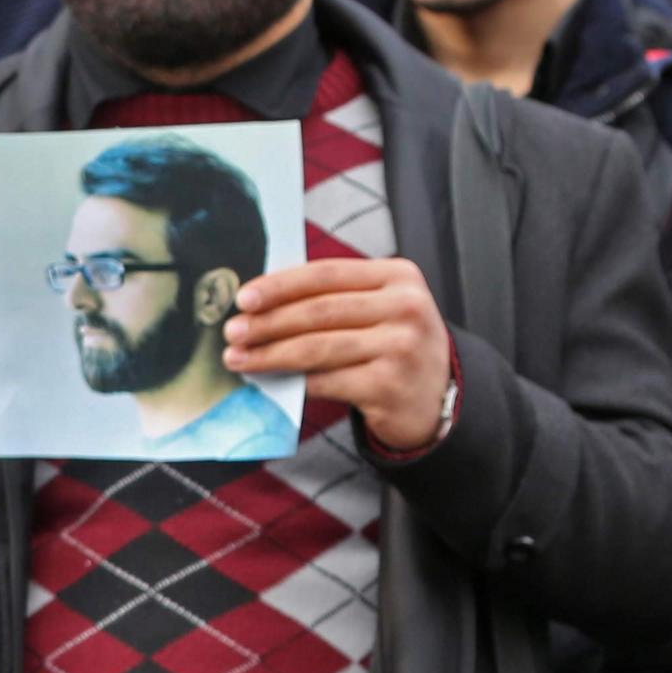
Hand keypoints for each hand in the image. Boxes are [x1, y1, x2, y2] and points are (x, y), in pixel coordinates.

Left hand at [225, 258, 454, 452]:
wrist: (438, 398)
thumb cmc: (395, 347)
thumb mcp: (380, 308)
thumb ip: (336, 297)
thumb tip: (263, 302)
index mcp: (398, 276)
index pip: (326, 274)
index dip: (280, 285)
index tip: (243, 297)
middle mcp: (405, 307)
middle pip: (318, 311)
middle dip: (267, 322)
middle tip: (233, 332)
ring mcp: (400, 347)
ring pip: (316, 348)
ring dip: (270, 354)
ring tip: (239, 358)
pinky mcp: (389, 385)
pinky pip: (326, 381)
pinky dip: (293, 382)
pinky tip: (270, 382)